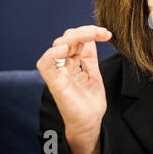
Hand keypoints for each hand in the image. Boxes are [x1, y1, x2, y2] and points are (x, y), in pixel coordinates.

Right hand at [36, 25, 111, 153]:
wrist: (90, 122)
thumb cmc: (90, 101)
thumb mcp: (94, 73)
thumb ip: (89, 56)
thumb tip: (92, 38)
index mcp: (72, 62)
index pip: (76, 40)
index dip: (90, 32)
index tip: (107, 33)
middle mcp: (63, 65)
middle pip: (67, 39)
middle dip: (85, 31)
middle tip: (103, 33)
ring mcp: (58, 73)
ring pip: (58, 46)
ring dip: (75, 36)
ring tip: (91, 35)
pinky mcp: (54, 83)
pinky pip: (45, 64)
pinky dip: (53, 53)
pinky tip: (67, 49)